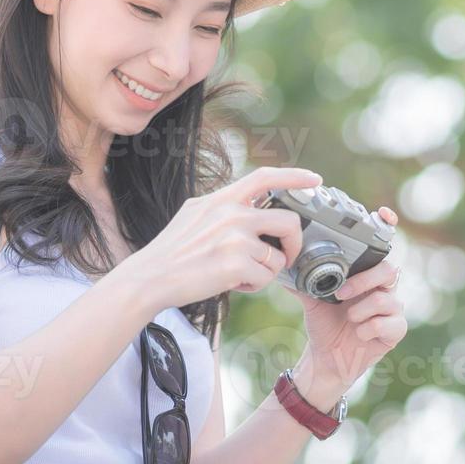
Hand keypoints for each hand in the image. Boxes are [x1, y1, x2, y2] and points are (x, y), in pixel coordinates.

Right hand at [116, 166, 319, 308]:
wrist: (149, 278)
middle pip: (288, 222)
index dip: (295, 177)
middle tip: (283, 255)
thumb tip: (250, 203)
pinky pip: (266, 278)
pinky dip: (253, 286)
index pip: (265, 178)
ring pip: (278, 257)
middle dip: (293, 243)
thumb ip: (224, 206)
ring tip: (241, 274)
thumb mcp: (194, 213)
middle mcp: (230, 213)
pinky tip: (232, 284)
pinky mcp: (235, 264)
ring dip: (265, 271)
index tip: (316, 180)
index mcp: (221, 199)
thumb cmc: (172, 252)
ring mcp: (234, 238)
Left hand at [285, 206, 408, 397]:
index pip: (383, 247)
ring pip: (387, 299)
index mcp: (366, 275)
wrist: (326, 359)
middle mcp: (383, 288)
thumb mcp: (311, 298)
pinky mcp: (395, 331)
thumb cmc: (324, 324)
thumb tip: (283, 263)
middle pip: (388, 270)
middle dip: (364, 281)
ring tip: (348, 319)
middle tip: (341, 293)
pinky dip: (367, 329)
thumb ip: (303, 279)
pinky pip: (389, 323)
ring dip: (361, 311)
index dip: (387, 228)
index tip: (384, 214)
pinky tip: (357, 333)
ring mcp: (392, 309)